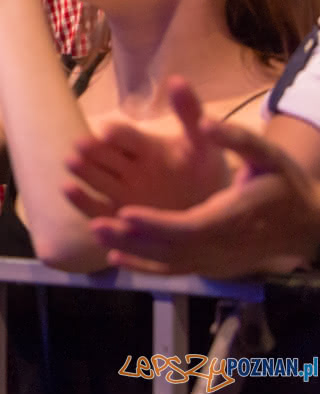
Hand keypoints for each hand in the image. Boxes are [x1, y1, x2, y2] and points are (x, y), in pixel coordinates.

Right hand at [62, 77, 229, 218]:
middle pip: (103, 155)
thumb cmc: (204, 175)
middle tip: (80, 145)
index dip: (116, 134)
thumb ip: (190, 113)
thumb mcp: (203, 143)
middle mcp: (126, 166)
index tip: (108, 132)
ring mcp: (119, 191)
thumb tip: (177, 78)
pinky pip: (95, 207)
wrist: (214, 214)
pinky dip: (80, 199)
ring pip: (95, 178)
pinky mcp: (116, 216)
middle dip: (92, 150)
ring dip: (82, 171)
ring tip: (71, 162)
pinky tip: (67, 189)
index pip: (124, 136)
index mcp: (144, 147)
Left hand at [89, 117, 319, 276]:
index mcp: (232, 218)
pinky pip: (175, 270)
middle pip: (171, 249)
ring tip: (95, 232)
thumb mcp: (267, 155)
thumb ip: (235, 138)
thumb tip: (206, 123)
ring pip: (169, 263)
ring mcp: (218, 261)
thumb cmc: (284, 184)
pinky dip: (145, 266)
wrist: (306, 223)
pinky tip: (116, 257)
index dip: (155, 224)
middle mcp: (222, 245)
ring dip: (131, 251)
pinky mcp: (213, 266)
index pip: (188, 227)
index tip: (124, 213)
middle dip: (132, 238)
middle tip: (95, 224)